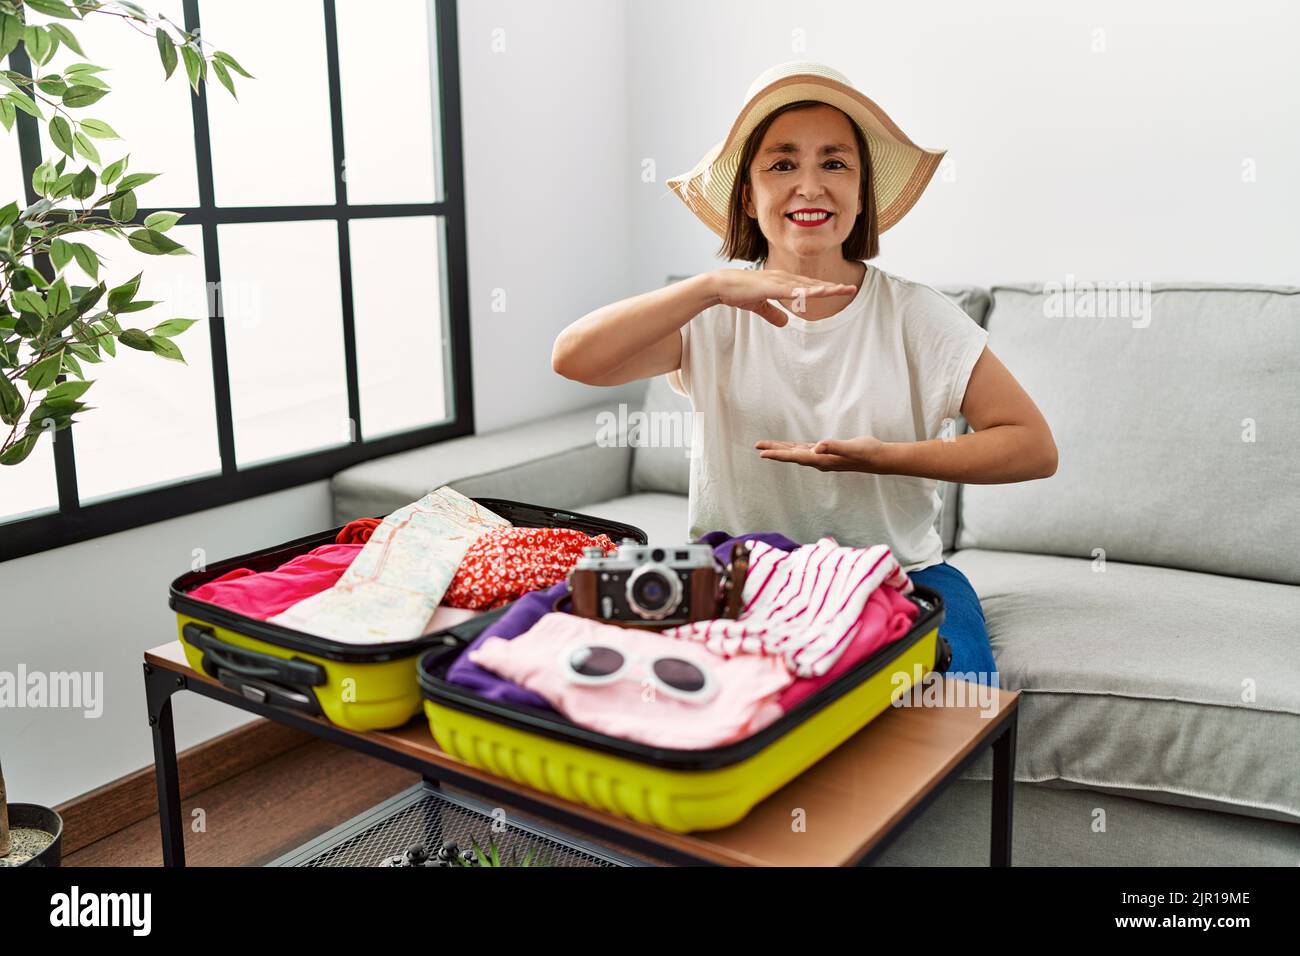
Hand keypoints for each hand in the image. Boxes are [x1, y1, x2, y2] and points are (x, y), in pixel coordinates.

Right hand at [708, 268, 857, 327]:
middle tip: (850, 288)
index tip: (841, 290)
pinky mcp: (769, 287)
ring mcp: (777, 281)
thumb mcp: (759, 306)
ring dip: (823, 288)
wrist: (720, 285)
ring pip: (805, 285)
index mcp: (782, 281)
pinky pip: (790, 290)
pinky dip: (804, 291)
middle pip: (812, 283)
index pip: (808, 285)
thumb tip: (785, 323)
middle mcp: (783, 278)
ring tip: (840, 290)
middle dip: (831, 286)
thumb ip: (773, 313)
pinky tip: (815, 293)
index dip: (825, 288)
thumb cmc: (738, 293)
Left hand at [754, 435, 885, 472]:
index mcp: (822, 459)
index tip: (762, 453)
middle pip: (792, 456)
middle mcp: (820, 461)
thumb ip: (834, 447)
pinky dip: (795, 448)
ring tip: (767, 447)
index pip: (795, 457)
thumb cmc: (866, 452)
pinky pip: (806, 451)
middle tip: (757, 447)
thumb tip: (818, 447)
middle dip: (774, 452)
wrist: (879, 459)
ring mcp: (823, 458)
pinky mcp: (828, 454)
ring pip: (797, 453)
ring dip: (782, 450)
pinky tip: (790, 447)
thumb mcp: (851, 447)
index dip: (778, 455)